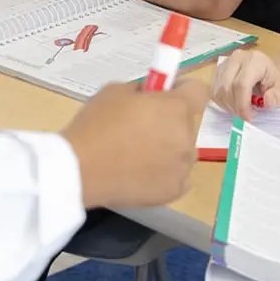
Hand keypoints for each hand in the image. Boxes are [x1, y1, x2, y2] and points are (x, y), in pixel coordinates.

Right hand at [61, 79, 210, 208]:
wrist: (80, 170)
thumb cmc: (96, 125)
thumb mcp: (116, 91)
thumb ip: (142, 90)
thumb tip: (151, 95)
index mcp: (176, 108)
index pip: (198, 91)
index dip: (182, 89)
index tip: (164, 94)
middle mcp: (187, 137)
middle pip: (187, 123)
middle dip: (169, 121)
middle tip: (141, 127)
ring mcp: (183, 167)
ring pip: (183, 151)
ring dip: (168, 148)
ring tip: (137, 156)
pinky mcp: (174, 191)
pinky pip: (178, 176)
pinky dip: (164, 174)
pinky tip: (142, 174)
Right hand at [211, 48, 279, 118]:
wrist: (270, 73)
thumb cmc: (276, 82)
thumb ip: (277, 96)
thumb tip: (267, 101)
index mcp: (255, 60)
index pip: (242, 84)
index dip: (243, 105)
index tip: (249, 119)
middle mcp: (237, 58)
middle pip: (227, 87)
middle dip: (235, 107)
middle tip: (245, 117)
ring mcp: (225, 63)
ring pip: (219, 90)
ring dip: (228, 106)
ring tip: (242, 110)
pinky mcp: (218, 71)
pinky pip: (214, 91)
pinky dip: (223, 102)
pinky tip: (234, 104)